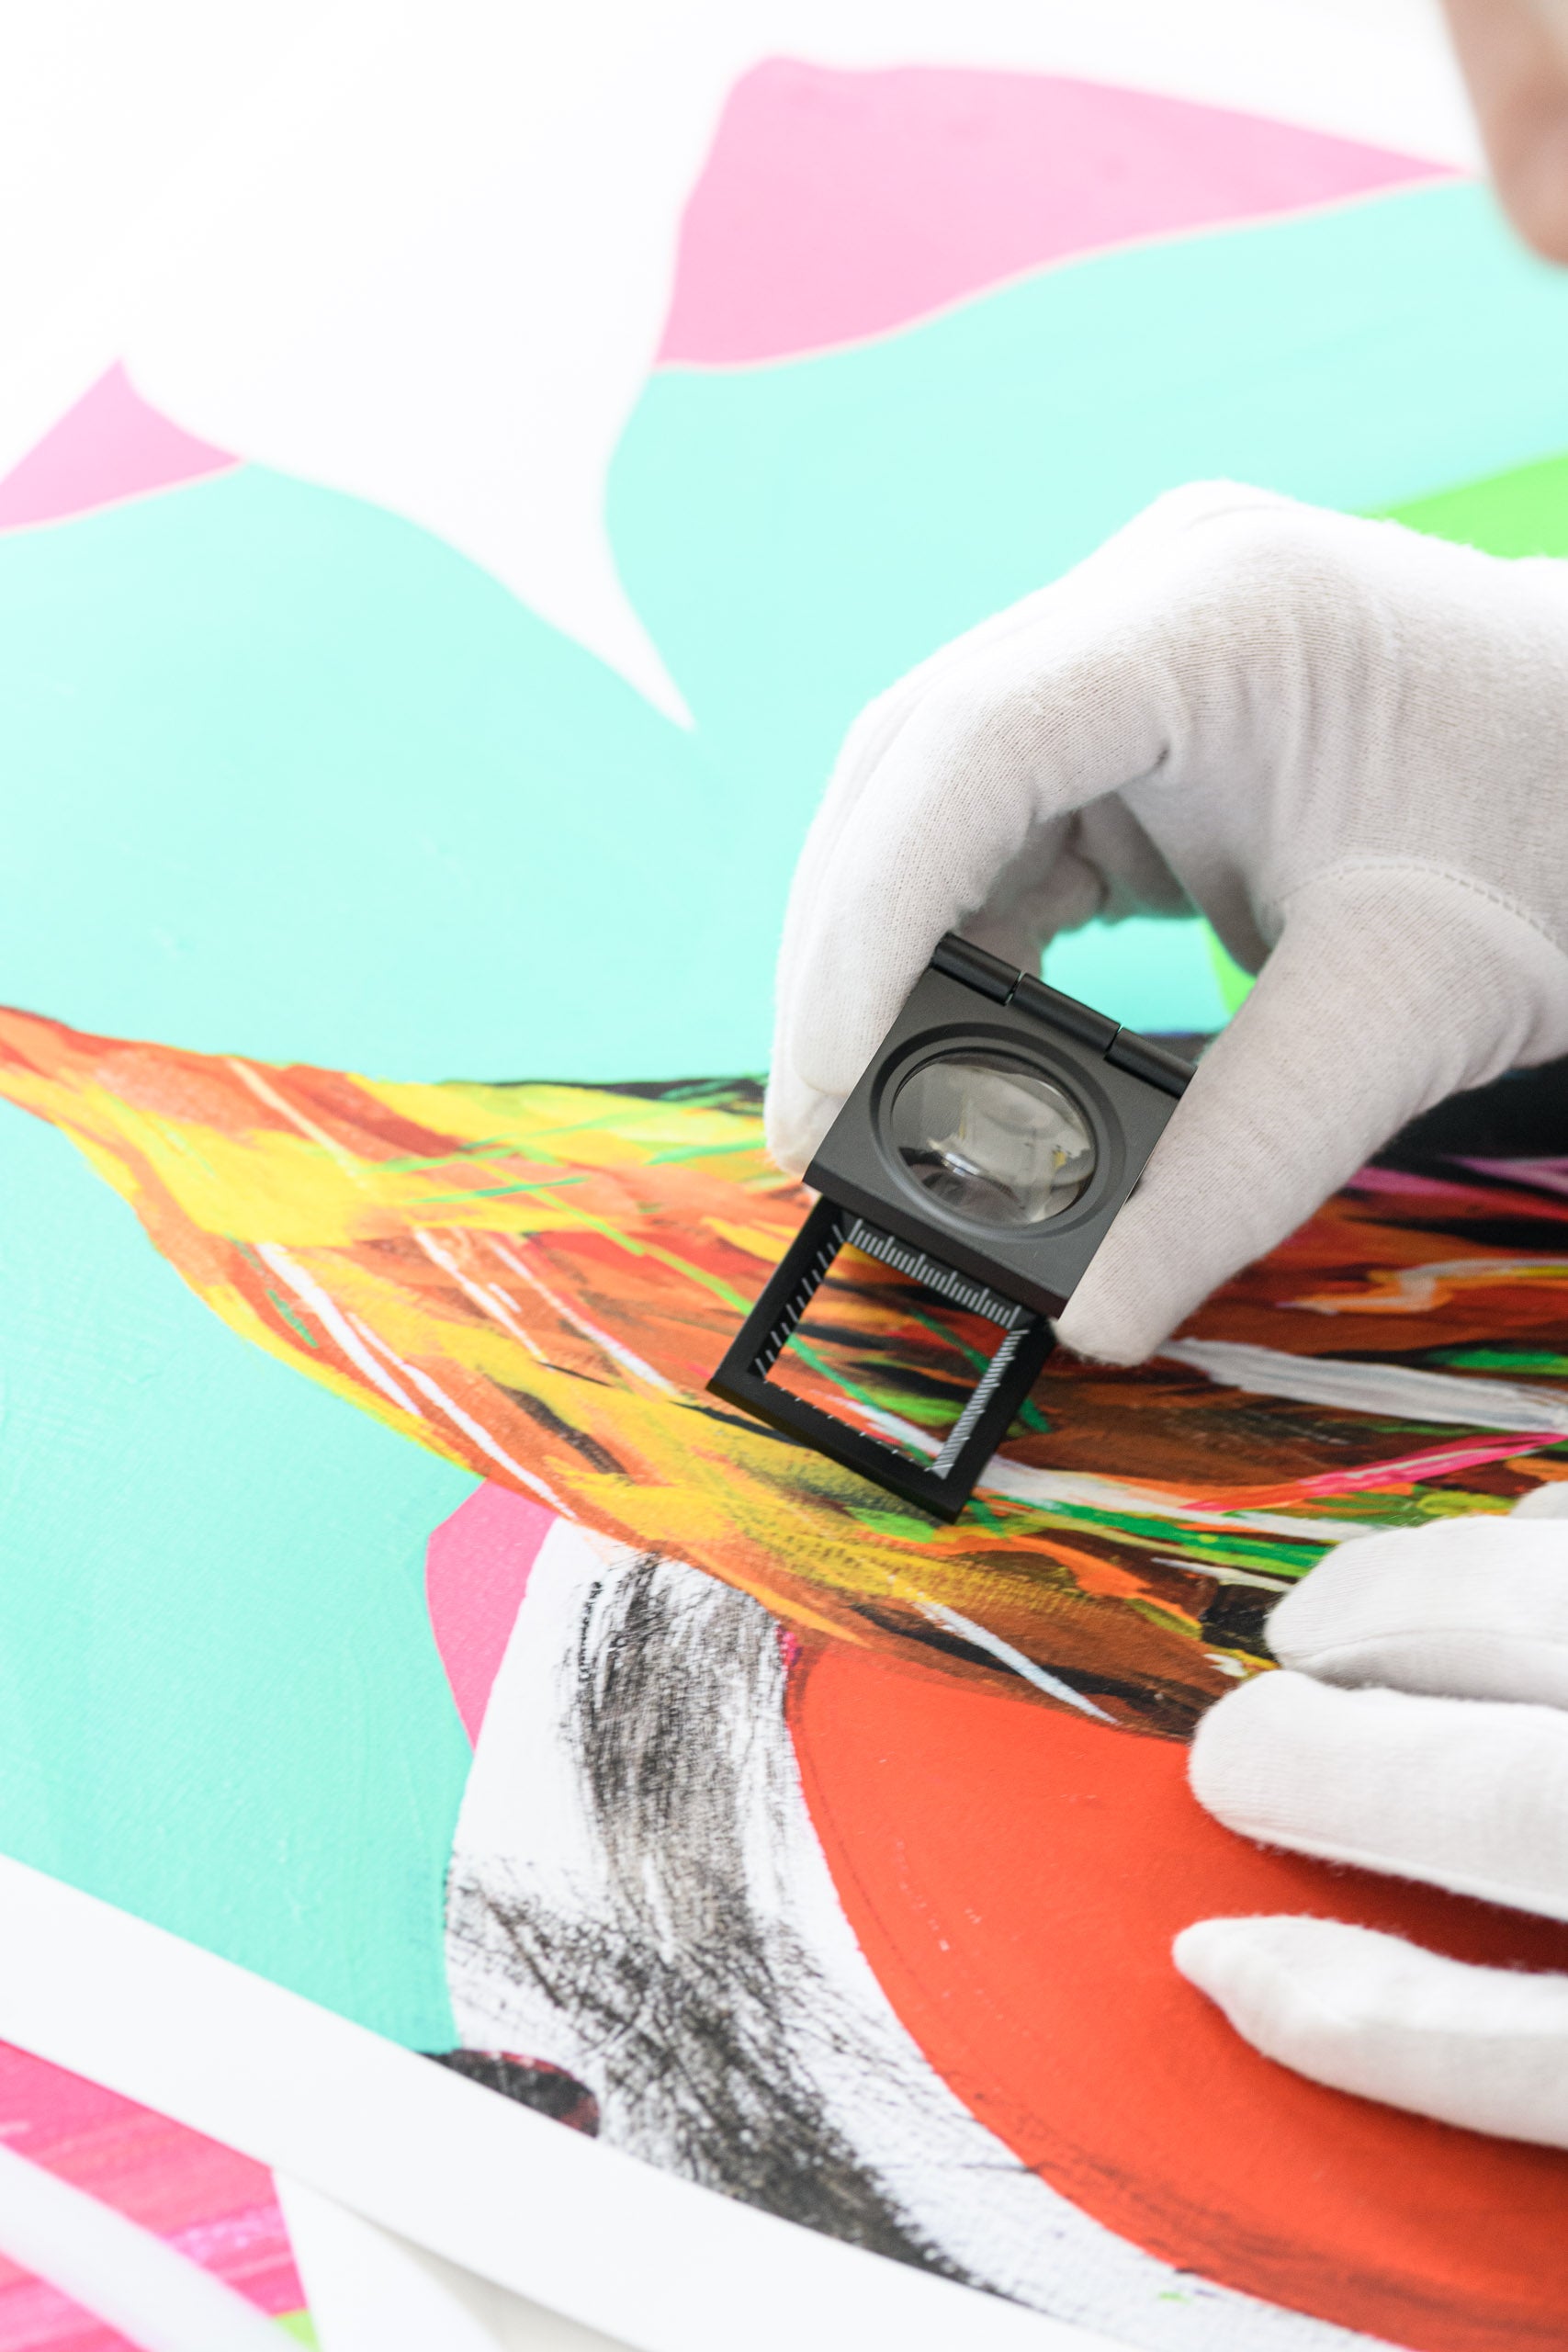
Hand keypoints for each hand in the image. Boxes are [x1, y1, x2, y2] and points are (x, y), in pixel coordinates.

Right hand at [766, 483, 1567, 1362]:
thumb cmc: (1566, 844)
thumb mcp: (1406, 1011)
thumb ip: (1241, 1164)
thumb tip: (1102, 1317)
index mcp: (1216, 615)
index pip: (967, 749)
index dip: (864, 924)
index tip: (822, 1090)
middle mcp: (1153, 596)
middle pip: (919, 763)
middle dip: (849, 951)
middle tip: (814, 1125)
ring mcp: (1143, 641)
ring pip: (940, 794)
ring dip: (890, 948)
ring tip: (865, 1105)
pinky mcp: (1149, 710)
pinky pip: (1010, 819)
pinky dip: (970, 936)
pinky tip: (957, 1043)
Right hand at [1177, 1495, 1567, 2148]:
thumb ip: (1538, 2063)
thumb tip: (1274, 1981)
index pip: (1502, 2051)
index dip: (1337, 2014)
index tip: (1213, 1958)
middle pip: (1491, 1802)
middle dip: (1314, 1763)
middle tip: (1236, 1751)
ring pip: (1537, 1613)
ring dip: (1395, 1605)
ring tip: (1323, 1622)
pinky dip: (1540, 1525)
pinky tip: (1511, 1533)